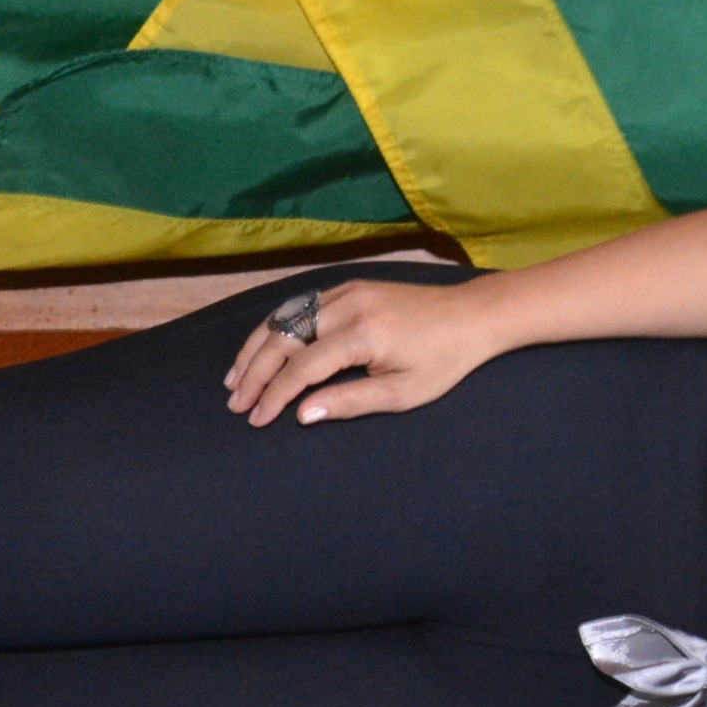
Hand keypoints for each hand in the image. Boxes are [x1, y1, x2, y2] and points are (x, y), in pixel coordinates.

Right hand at [224, 279, 502, 426]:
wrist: (471, 315)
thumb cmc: (443, 361)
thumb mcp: (403, 393)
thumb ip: (351, 402)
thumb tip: (302, 415)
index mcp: (362, 335)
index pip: (302, 368)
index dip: (274, 395)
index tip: (256, 419)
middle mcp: (347, 306)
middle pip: (284, 339)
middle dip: (254, 373)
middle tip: (236, 403)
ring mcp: (346, 292)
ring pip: (285, 318)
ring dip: (256, 348)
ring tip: (235, 379)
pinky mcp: (349, 287)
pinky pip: (300, 306)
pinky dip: (275, 328)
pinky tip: (262, 348)